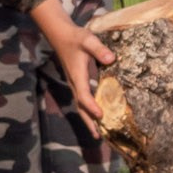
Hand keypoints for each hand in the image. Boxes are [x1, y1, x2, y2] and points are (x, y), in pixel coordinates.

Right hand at [31, 0, 114, 128]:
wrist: (61, 35)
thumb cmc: (76, 37)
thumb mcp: (88, 40)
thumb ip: (99, 49)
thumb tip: (111, 59)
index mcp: (77, 76)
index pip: (84, 95)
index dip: (92, 106)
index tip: (101, 115)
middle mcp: (75, 83)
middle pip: (80, 107)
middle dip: (89, 122)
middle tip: (98, 137)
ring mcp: (75, 84)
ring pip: (80, 105)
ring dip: (88, 119)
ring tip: (98, 134)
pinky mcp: (77, 82)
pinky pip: (82, 100)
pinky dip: (88, 110)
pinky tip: (97, 115)